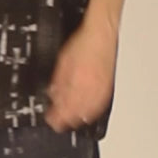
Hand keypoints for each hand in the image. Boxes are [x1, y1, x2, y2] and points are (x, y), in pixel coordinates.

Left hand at [44, 17, 117, 132]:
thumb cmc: (83, 45)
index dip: (54, 117)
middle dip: (65, 120)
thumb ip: (58, 82)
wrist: (102, 36)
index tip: (49, 118)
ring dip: (78, 118)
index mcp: (76, 85)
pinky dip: (91, 112)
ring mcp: (100, 91)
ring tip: (71, 121)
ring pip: (88, 114)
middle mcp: (89, 90)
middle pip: (75, 115)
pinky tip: (87, 113)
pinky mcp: (108, 89)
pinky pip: (99, 107)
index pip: (63, 110)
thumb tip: (53, 95)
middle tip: (58, 121)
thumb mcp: (62, 63)